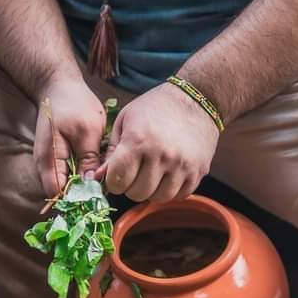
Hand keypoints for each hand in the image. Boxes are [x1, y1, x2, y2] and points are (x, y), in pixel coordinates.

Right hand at [33, 79, 106, 197]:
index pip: (58, 194)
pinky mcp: (58, 159)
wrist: (59, 86)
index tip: (99, 197)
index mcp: (49, 160)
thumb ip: (88, 159)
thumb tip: (92, 185)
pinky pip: (69, 174)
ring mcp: (50, 163)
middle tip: (106, 189)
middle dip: (83, 194)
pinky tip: (98, 170)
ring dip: (84, 184)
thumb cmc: (73, 104)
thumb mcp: (87, 130)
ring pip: (67, 185)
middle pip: (62, 193)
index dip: (78, 199)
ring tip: (105, 180)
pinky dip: (82, 175)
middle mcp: (45, 166)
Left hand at [94, 83, 218, 202]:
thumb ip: (111, 151)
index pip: (117, 181)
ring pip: (158, 198)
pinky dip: (171, 190)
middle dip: (131, 186)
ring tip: (152, 174)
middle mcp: (161, 156)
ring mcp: (182, 165)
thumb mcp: (126, 120)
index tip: (117, 174)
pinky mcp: (198, 171)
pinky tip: (168, 175)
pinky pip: (179, 195)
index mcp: (138, 141)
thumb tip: (98, 177)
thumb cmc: (155, 107)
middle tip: (135, 173)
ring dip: (151, 191)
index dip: (113, 181)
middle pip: (137, 193)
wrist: (195, 99)